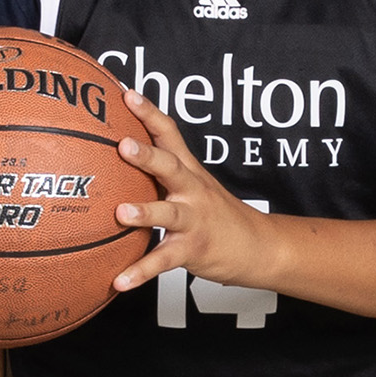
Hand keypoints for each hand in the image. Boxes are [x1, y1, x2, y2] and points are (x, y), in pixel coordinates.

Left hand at [103, 84, 268, 302]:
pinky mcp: (193, 249)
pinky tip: (118, 281)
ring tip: (120, 213)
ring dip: (144, 212)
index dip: (149, 113)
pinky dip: (140, 272)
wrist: (258, 246)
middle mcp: (192, 190)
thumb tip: (121, 147)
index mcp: (189, 171)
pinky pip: (163, 261)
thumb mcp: (194, 183)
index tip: (126, 94)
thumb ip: (162, 167)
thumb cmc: (216, 213)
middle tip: (123, 145)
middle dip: (147, 155)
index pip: (169, 135)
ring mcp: (193, 220)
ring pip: (168, 213)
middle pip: (170, 166)